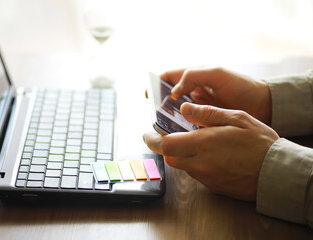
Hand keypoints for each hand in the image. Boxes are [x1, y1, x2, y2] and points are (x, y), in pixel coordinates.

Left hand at [143, 103, 278, 200]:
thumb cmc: (259, 142)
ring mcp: (206, 177)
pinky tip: (209, 155)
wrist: (276, 172)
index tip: (146, 133)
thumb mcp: (236, 118)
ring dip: (181, 154)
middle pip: (170, 157)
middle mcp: (200, 163)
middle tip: (169, 135)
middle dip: (165, 147)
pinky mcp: (213, 186)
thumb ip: (207, 114)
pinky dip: (195, 163)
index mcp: (203, 144)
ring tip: (195, 143)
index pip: (165, 145)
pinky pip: (196, 174)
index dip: (151, 139)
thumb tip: (185, 108)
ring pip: (183, 166)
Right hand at [161, 67, 271, 124]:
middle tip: (155, 115)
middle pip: (168, 97)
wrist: (263, 105)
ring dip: (168, 118)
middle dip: (159, 104)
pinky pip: (186, 124)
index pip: (168, 77)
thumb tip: (173, 92)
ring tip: (163, 126)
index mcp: (193, 77)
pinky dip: (180, 128)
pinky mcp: (203, 121)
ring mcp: (197, 108)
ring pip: (175, 112)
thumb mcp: (218, 74)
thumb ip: (194, 76)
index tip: (149, 96)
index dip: (155, 84)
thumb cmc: (241, 85)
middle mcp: (192, 92)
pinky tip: (178, 134)